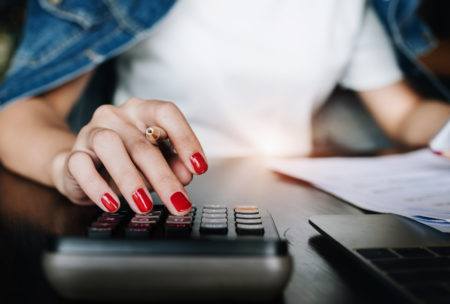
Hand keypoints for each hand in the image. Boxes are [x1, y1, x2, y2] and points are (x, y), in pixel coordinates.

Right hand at [50, 98, 207, 214]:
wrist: (83, 166)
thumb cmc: (126, 161)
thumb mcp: (155, 161)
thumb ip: (172, 164)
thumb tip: (185, 175)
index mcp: (142, 111)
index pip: (166, 113)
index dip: (186, 139)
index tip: (198, 167)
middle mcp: (117, 116)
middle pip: (142, 142)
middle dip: (163, 177)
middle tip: (178, 201)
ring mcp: (92, 131)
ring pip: (110, 146)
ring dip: (130, 179)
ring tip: (144, 204)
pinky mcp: (74, 153)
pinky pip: (81, 166)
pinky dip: (98, 187)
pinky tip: (112, 203)